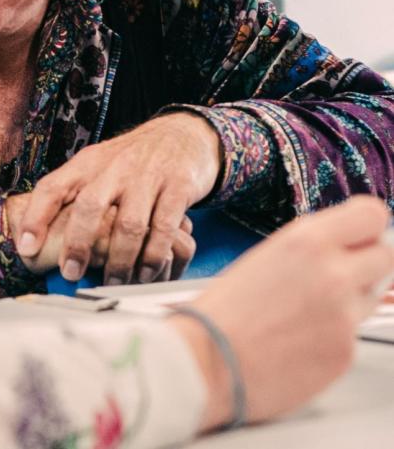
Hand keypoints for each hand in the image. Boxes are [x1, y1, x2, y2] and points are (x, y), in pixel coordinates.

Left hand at [16, 113, 218, 284]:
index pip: (52, 187)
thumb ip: (72, 195)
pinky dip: (154, 254)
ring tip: (113, 282)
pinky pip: (164, 227)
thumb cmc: (130, 161)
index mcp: (87, 163)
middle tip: (70, 273)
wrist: (182, 135)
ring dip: (119, 260)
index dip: (36, 218)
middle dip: (77, 244)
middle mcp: (114, 167)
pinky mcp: (178, 187)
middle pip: (89, 206)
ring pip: (128, 224)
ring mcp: (147, 176)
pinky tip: (146, 271)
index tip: (26, 248)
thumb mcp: (97, 167)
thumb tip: (38, 235)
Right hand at [171, 196, 393, 429]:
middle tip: (341, 277)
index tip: (358, 238)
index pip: (371, 215)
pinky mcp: (346, 353)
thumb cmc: (220, 315)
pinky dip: (332, 339)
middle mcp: (333, 274)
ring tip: (305, 314)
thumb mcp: (263, 260)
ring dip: (350, 301)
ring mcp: (344, 316)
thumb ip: (309, 252)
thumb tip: (344, 251)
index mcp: (305, 242)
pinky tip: (298, 342)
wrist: (203, 364)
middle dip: (367, 264)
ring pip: (371, 297)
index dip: (365, 228)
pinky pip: (353, 336)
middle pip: (386, 256)